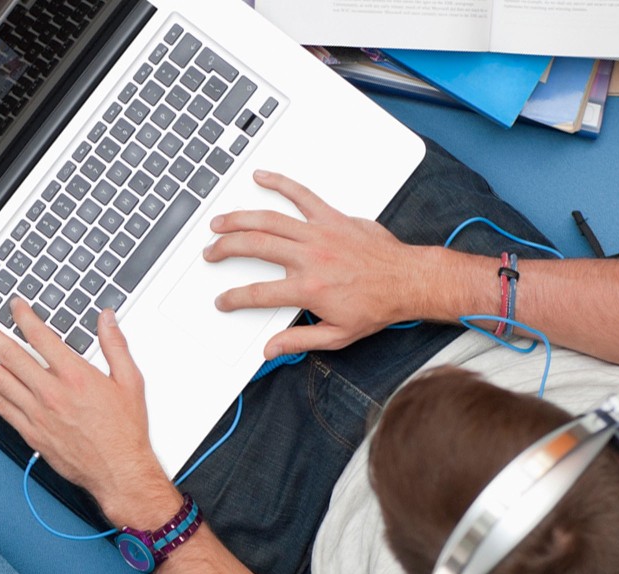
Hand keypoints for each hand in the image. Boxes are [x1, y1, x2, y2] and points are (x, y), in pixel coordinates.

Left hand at [0, 301, 167, 513]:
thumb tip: (107, 319)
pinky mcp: (30, 432)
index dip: (23, 317)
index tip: (14, 305)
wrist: (118, 471)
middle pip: (10, 355)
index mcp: (76, 376)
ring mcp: (37, 413)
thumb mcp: (130, 381)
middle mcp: (51, 393)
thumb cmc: (124, 431)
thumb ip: (116, 345)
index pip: (40, 337)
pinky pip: (0, 406)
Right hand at [204, 170, 422, 357]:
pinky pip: (302, 195)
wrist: (407, 281)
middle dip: (225, 248)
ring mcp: (320, 234)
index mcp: (308, 288)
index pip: (258, 294)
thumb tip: (272, 350)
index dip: (234, 298)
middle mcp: (311, 258)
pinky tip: (262, 177)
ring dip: (239, 219)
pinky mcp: (332, 218)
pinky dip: (280, 183)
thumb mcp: (338, 335)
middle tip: (211, 252)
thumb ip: (299, 341)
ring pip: (269, 219)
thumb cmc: (378, 305)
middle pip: (254, 247)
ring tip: (220, 222)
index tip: (224, 300)